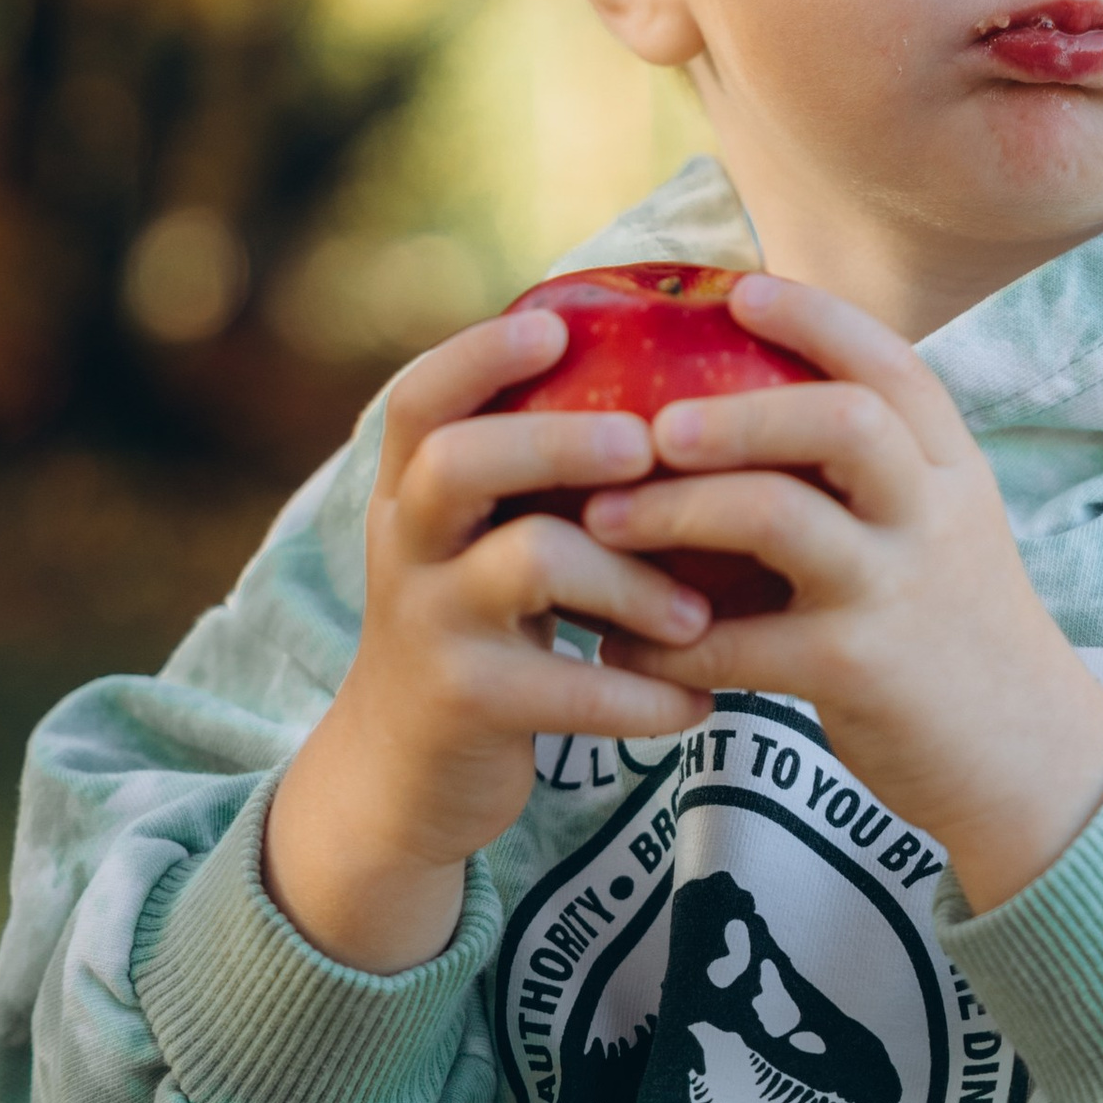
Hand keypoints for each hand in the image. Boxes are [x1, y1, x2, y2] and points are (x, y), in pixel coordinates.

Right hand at [262, 307, 714, 970]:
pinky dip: (646, 696)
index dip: (480, 354)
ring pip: (530, 562)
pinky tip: (699, 704)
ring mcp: (428, 625)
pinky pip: (569, 686)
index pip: (420, 398)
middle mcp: (406, 546)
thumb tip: (676, 379)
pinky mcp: (464, 705)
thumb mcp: (478, 543)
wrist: (401, 777)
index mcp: (412, 493)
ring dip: (634, 580)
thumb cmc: (480, 629)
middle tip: (648, 447)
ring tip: (702, 613)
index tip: (557, 325)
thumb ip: (535, 476)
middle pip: (461, 460)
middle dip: (560, 440)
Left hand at [584, 273, 1102, 914]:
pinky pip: (739, 644)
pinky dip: (666, 640)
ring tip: (602, 518)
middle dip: (736, 409)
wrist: (1030, 763)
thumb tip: (750, 408)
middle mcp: (933, 515)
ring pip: (779, 517)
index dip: (816, 318)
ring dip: (677, 509)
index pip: (892, 366)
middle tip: (652, 423)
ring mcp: (897, 591)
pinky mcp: (857, 672)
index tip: (739, 289)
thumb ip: (873, 475)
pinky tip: (620, 640)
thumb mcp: (941, 532)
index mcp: (951, 470)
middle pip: (842, 420)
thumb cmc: (957, 635)